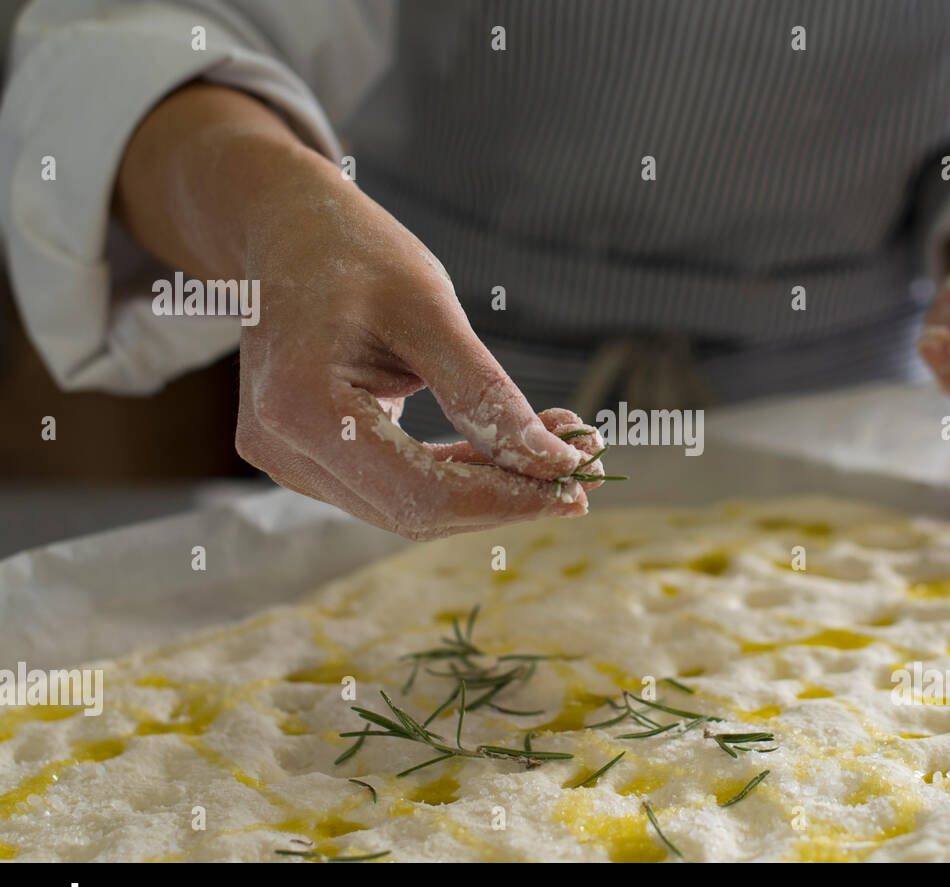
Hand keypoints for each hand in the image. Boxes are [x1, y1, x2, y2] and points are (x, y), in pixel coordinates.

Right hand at [116, 84, 600, 539]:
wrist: (282, 228)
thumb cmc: (351, 250)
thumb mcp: (428, 307)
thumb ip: (484, 393)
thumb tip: (552, 460)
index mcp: (301, 408)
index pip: (421, 495)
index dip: (506, 500)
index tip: (577, 489)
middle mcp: (284, 449)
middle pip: (416, 512)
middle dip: (507, 495)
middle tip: (585, 462)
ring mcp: (290, 459)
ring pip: (409, 505)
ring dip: (489, 485)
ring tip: (558, 446)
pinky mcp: (309, 457)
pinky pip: (395, 484)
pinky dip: (456, 471)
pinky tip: (507, 448)